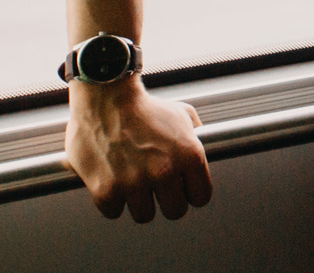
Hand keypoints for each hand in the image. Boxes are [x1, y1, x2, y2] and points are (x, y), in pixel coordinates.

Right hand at [65, 80, 212, 221]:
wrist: (107, 98)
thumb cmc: (144, 107)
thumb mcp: (183, 115)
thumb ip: (197, 137)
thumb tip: (207, 151)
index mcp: (189, 155)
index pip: (201, 196)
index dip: (191, 192)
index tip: (183, 189)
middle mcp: (165, 171)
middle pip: (175, 211)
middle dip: (166, 201)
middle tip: (156, 188)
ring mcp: (134, 183)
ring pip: (144, 215)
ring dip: (138, 201)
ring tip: (133, 182)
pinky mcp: (106, 190)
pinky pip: (114, 211)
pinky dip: (111, 200)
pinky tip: (112, 181)